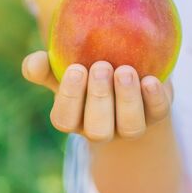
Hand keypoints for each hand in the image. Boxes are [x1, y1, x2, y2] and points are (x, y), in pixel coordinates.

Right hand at [22, 51, 172, 141]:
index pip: (64, 119)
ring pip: (130, 127)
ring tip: (124, 70)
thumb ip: (46, 66)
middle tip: (100, 66)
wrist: (125, 74)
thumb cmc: (86, 72)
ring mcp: (130, 125)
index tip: (75, 68)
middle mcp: (101, 128)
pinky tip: (151, 79)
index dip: (69, 98)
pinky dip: (154, 98)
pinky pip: (158, 113)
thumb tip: (33, 62)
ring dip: (127, 100)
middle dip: (99, 99)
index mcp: (74, 118)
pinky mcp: (155, 113)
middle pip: (98, 130)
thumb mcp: (64, 68)